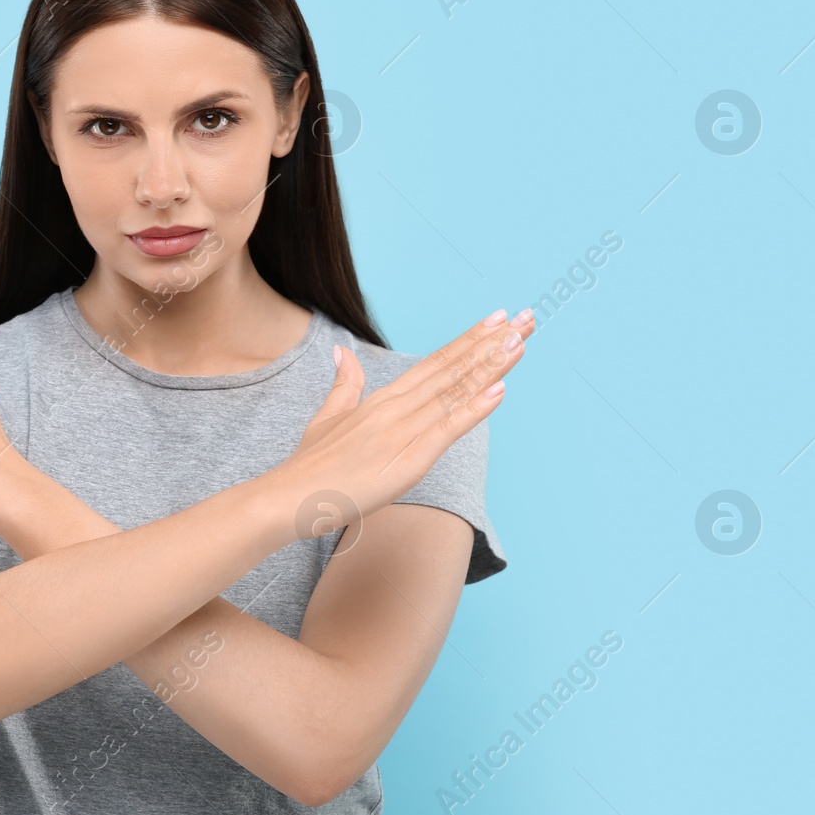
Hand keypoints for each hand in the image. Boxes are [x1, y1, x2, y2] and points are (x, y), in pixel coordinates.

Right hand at [276, 308, 534, 533]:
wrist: (288, 496)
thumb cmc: (309, 465)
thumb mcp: (327, 416)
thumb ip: (344, 384)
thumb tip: (342, 352)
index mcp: (381, 398)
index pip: (434, 362)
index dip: (467, 341)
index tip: (497, 320)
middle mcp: (395, 407)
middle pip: (451, 369)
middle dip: (490, 344)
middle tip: (526, 318)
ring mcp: (402, 431)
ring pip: (454, 392)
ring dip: (490, 367)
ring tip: (520, 341)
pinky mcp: (407, 459)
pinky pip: (447, 429)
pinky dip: (474, 409)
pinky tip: (499, 390)